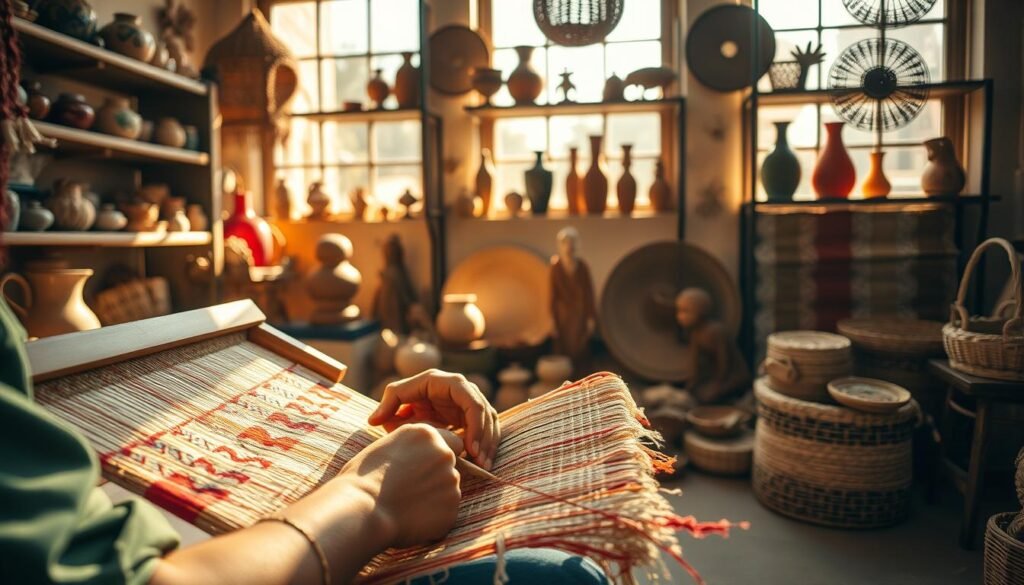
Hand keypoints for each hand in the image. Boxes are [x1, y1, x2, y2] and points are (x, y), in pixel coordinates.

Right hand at [338, 424, 463, 547]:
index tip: (421, 466)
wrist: (361, 510)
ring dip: (434, 497)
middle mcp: (444, 454)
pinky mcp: (452, 508)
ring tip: (406, 505)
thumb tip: (416, 454)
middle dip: (436, 476)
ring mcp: (451, 482)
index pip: (450, 440)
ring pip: (448, 489)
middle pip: (450, 465)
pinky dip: (434, 517)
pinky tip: (411, 519)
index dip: (436, 455)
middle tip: (410, 489)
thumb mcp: (385, 447)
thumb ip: (410, 448)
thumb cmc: (362, 479)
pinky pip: (446, 512)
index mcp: (427, 434)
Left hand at [368, 369, 500, 469]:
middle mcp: (465, 390)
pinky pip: (487, 430)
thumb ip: (387, 405)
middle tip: (480, 462)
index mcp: (449, 383)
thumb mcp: (396, 395)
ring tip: (485, 466)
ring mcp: (471, 403)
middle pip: (485, 413)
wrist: (410, 405)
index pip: (472, 401)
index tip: (470, 449)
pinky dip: (487, 446)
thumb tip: (373, 421)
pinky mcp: (473, 416)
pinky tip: (483, 464)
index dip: (475, 425)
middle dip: (485, 438)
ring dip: (490, 444)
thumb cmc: (403, 398)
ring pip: (490, 422)